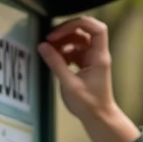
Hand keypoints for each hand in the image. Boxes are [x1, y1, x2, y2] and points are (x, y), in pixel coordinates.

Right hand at [37, 18, 139, 141]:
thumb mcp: (69, 84)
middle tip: (50, 38)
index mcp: (99, 57)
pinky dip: (63, 51)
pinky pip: (74, 50)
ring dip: (63, 42)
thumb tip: (43, 46)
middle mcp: (97, 55)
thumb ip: (56, 64)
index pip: (96, 28)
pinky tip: (54, 58)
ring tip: (49, 49)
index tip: (61, 30)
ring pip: (77, 40)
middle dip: (66, 31)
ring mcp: (91, 59)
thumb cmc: (90, 105)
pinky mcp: (85, 65)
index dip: (78, 23)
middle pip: (84, 30)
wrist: (98, 118)